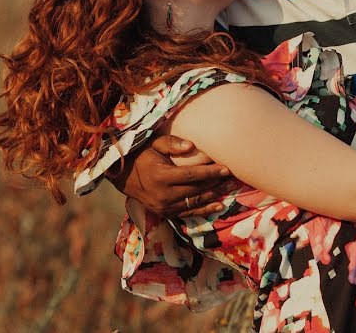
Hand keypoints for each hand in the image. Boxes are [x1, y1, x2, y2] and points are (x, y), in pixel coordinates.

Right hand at [106, 134, 233, 217]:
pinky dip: (204, 210)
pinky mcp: (165, 213)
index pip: (191, 175)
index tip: (226, 168)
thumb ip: (171, 142)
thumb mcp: (153, 143)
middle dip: (215, 183)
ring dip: (213, 195)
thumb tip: (191, 145)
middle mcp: (162, 194)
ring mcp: (163, 207)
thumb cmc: (142, 155)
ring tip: (229, 188)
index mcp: (160, 176)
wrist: (123, 176)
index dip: (210, 172)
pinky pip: (188, 213)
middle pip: (196, 189)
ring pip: (194, 202)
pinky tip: (218, 205)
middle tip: (232, 177)